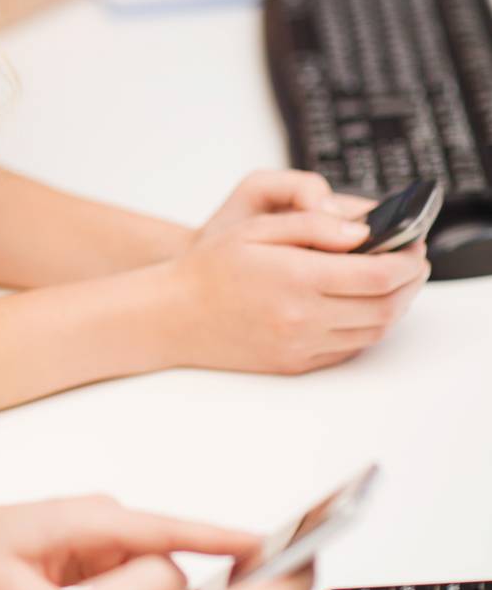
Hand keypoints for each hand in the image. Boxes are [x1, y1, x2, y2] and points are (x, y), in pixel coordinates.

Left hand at [0, 499, 259, 589]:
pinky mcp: (91, 554)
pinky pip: (134, 577)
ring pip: (154, 570)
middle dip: (207, 579)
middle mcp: (98, 520)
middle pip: (171, 553)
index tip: (264, 545)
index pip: (166, 530)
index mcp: (85, 519)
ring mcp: (96, 536)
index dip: (220, 538)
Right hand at [163, 170, 428, 374]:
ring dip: (394, 307)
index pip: (376, 276)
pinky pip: (350, 349)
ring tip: (395, 282)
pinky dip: (369, 327)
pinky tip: (364, 306)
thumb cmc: (211, 267)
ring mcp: (302, 346)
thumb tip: (361, 232)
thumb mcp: (257, 228)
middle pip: (384, 307)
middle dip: (409, 284)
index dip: (406, 261)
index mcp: (296, 278)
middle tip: (414, 262)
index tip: (414, 246)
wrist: (175, 315)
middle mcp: (303, 318)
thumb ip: (313, 225)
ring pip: (372, 332)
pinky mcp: (297, 364)